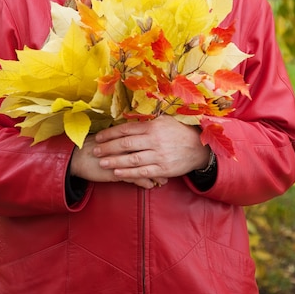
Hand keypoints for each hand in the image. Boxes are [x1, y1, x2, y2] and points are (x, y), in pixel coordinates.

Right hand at [69, 134, 165, 188]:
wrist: (78, 156)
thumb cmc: (95, 146)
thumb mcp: (112, 139)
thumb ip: (126, 138)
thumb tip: (140, 137)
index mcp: (125, 136)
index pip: (146, 140)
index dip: (159, 145)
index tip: (170, 149)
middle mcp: (125, 147)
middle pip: (148, 153)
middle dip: (161, 160)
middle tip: (173, 165)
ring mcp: (121, 160)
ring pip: (143, 167)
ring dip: (155, 174)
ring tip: (164, 180)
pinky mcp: (116, 173)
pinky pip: (134, 179)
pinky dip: (143, 183)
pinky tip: (151, 186)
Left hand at [92, 115, 210, 183]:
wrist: (199, 148)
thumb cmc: (178, 132)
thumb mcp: (164, 121)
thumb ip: (146, 122)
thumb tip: (127, 121)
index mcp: (153, 126)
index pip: (127, 129)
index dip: (111, 133)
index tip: (99, 137)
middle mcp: (155, 140)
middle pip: (126, 144)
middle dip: (108, 147)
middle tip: (95, 150)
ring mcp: (159, 155)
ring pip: (132, 159)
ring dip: (115, 161)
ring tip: (102, 162)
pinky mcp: (163, 169)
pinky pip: (142, 172)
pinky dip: (129, 173)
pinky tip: (117, 172)